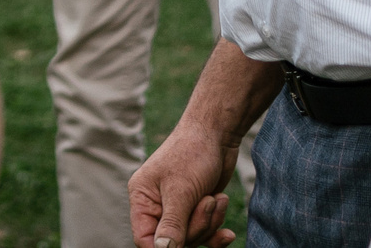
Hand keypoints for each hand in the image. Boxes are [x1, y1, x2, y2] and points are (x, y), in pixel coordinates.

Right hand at [129, 122, 239, 247]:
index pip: (144, 239)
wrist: (217, 135)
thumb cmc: (193, 154)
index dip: (163, 247)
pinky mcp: (196, 210)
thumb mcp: (181, 190)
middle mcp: (156, 206)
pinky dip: (217, 232)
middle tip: (207, 202)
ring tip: (215, 198)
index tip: (183, 244)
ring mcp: (178, 209)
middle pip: (173, 241)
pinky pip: (205, 236)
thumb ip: (172, 224)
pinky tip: (228, 233)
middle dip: (197, 226)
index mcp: (142, 198)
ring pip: (192, 238)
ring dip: (210, 223)